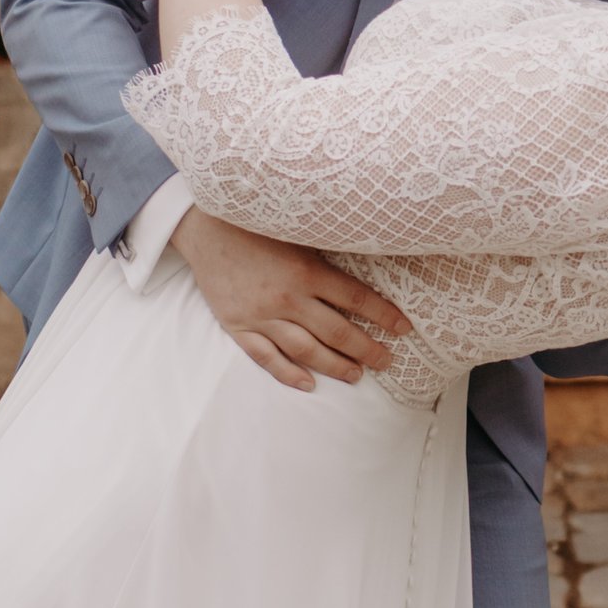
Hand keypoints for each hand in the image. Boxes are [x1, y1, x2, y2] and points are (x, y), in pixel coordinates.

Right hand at [172, 209, 412, 394]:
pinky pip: (266, 357)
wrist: (204, 227)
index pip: (356, 299)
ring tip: (356, 376)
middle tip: (386, 362)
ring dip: (334, 366)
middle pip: (336, 332)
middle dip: (366, 350)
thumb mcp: (297, 232)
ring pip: (306, 350)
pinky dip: (288, 373)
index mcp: (306, 271)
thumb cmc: (256, 224)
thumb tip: (365, 267)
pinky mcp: (238, 326)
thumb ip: (325, 255)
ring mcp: (261, 315)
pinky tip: (309, 384)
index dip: (383, 316)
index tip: (403, 329)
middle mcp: (287, 298)